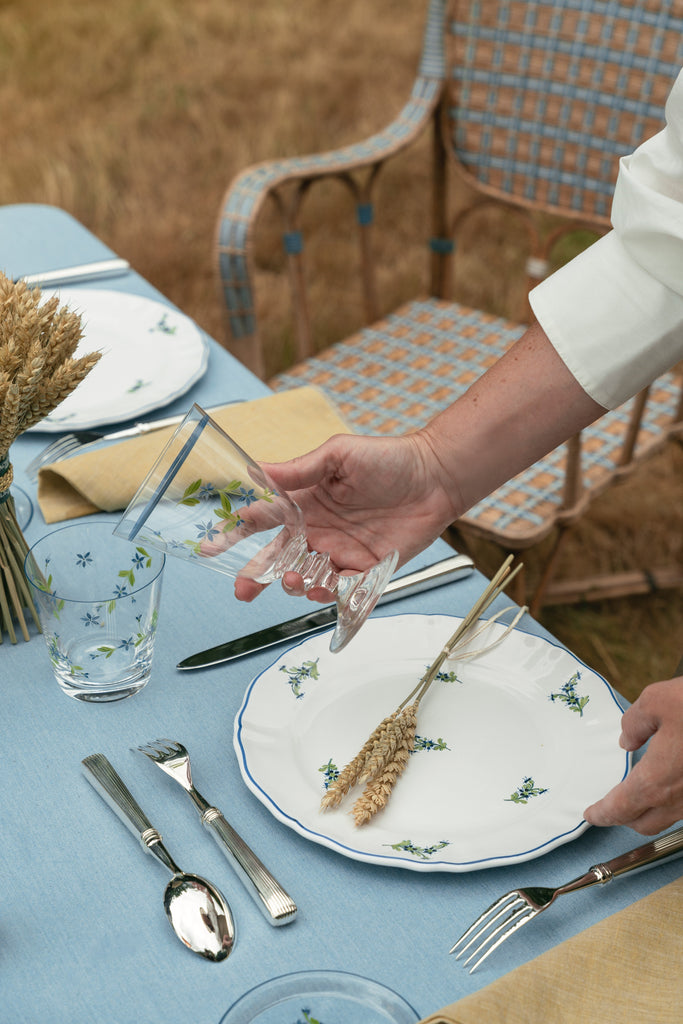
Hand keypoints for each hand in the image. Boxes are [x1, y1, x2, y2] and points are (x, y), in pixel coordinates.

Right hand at [233, 431, 460, 601]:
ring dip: (296, 584)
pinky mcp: (367, 570)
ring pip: (307, 579)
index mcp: (305, 503)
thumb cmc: (387, 459)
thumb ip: (300, 469)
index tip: (212, 547)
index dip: (236, 532)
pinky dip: (331, 595)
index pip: (262, 519)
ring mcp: (340, 553)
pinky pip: (343, 591)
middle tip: (244, 590)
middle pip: (278, 559)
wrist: (434, 476)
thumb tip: (258, 470)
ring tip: (297, 580)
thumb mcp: (338, 455)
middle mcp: (317, 531)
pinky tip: (327, 588)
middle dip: (257, 576)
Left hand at [584, 676, 682, 833]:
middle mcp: (680, 798)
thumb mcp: (657, 700)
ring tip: (638, 794)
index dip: (603, 814)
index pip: (621, 808)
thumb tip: (627, 738)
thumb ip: (635, 722)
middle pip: (645, 823)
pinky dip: (673, 801)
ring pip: (670, 817)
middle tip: (610, 807)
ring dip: (650, 811)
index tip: (591, 814)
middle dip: (624, 818)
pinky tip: (670, 780)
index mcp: (657, 779)